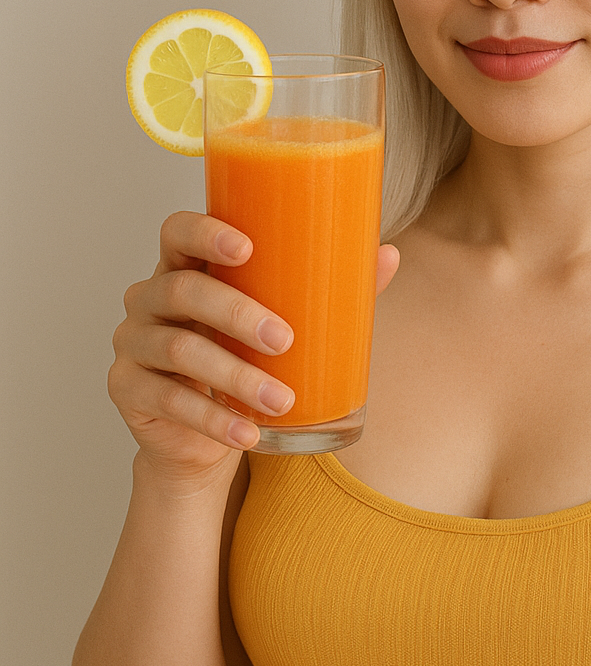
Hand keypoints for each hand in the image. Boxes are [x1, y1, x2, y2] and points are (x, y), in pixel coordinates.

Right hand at [109, 211, 399, 484]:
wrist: (206, 433)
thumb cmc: (247, 356)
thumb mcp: (284, 319)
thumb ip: (330, 287)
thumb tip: (389, 255)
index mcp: (187, 266)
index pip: (178, 231)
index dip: (206, 233)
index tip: (248, 246)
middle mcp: (150, 297)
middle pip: (183, 290)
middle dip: (238, 313)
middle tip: (285, 339)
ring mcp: (134, 343)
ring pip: (179, 349)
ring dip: (235, 376)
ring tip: (282, 399)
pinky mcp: (127, 390)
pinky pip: (168, 401)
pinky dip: (213, 420)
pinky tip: (248, 433)